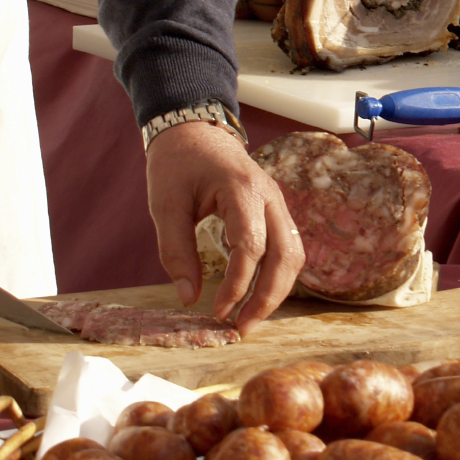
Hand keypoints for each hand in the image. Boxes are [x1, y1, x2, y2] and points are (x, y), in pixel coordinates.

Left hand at [145, 122, 303, 335]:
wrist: (194, 130)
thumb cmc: (177, 164)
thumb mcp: (165, 204)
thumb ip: (175, 250)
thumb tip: (187, 297)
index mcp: (242, 189)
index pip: (251, 246)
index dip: (237, 285)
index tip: (217, 312)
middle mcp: (269, 197)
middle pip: (286, 255)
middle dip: (267, 298)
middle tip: (241, 328)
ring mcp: (277, 203)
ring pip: (294, 255)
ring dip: (277, 291)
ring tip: (250, 318)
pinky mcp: (276, 212)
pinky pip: (287, 249)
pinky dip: (276, 276)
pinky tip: (256, 296)